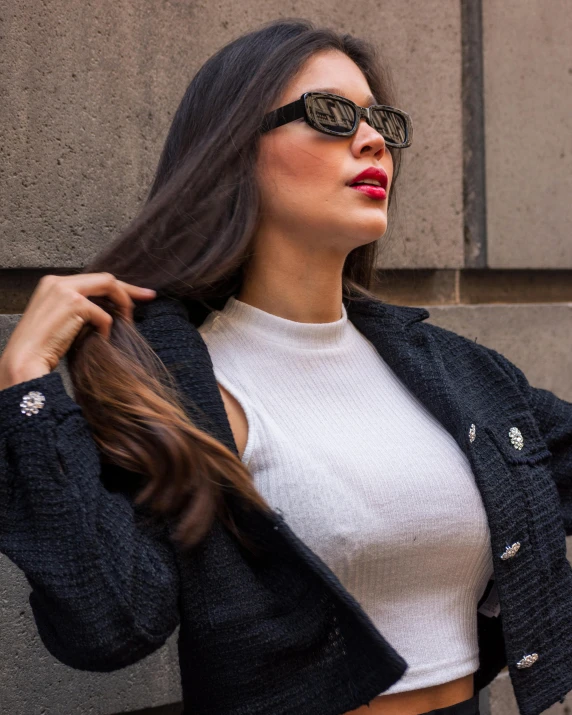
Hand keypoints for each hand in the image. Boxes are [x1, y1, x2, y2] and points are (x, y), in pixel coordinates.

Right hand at [0, 273, 155, 388]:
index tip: (141, 294)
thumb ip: (79, 309)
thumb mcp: (61, 321)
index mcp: (53, 283)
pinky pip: (103, 314)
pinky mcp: (73, 303)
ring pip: (109, 286)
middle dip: (130, 289)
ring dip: (123, 304)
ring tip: (128, 322)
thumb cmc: (43, 348)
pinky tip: (101, 340)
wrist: (23, 362)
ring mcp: (64, 290)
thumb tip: (108, 310)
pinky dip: (106, 327)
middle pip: (105, 278)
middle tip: (149, 297)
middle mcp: (57, 281)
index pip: (93, 279)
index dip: (119, 287)